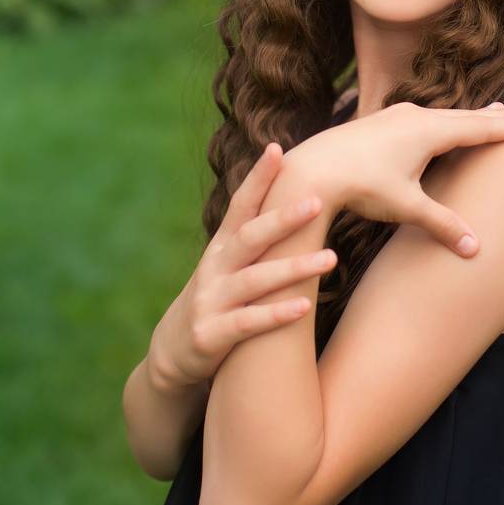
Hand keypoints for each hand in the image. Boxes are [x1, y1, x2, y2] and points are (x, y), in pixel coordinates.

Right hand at [147, 143, 338, 391]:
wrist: (172, 355)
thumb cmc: (215, 302)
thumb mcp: (228, 267)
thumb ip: (254, 239)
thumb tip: (295, 199)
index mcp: (221, 248)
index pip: (239, 206)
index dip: (257, 178)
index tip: (276, 149)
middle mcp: (214, 269)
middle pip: (250, 237)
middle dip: (283, 218)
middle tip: (318, 201)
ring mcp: (210, 302)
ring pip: (254, 280)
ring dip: (293, 268)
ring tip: (331, 258)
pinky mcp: (209, 336)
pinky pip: (247, 323)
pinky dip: (275, 314)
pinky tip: (304, 307)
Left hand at [296, 98, 503, 257]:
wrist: (312, 168)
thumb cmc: (361, 186)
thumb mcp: (405, 206)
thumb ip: (442, 224)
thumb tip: (476, 249)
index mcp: (429, 132)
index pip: (479, 129)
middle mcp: (416, 117)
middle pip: (466, 116)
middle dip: (496, 116)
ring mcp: (397, 116)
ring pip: (445, 114)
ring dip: (471, 115)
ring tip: (491, 110)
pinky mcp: (381, 122)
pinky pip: (426, 117)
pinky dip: (446, 119)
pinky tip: (442, 123)